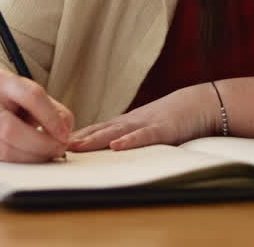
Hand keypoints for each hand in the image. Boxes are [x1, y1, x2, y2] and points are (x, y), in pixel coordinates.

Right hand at [0, 71, 74, 162]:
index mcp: (1, 82)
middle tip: (59, 148)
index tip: (65, 134)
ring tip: (49, 154)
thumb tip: (65, 133)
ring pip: (5, 150)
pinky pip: (1, 161)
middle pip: (11, 129)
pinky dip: (22, 163)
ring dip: (33, 157)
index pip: (31, 97)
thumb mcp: (30, 95)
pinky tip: (34, 158)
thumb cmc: (9, 102)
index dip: (51, 118)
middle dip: (40, 144)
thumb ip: (53, 110)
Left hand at [67, 82, 218, 151]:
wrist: (201, 103)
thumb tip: (108, 150)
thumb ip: (128, 137)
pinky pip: (144, 136)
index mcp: (126, 123)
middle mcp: (131, 122)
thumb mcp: (146, 127)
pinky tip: (116, 146)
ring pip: (116, 132)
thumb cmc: (174, 117)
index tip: (51, 142)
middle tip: (53, 146)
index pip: (95, 129)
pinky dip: (130, 141)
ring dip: (94, 140)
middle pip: (99, 130)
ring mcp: (146, 124)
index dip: (74, 136)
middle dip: (76, 139)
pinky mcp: (164, 129)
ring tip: (74, 147)